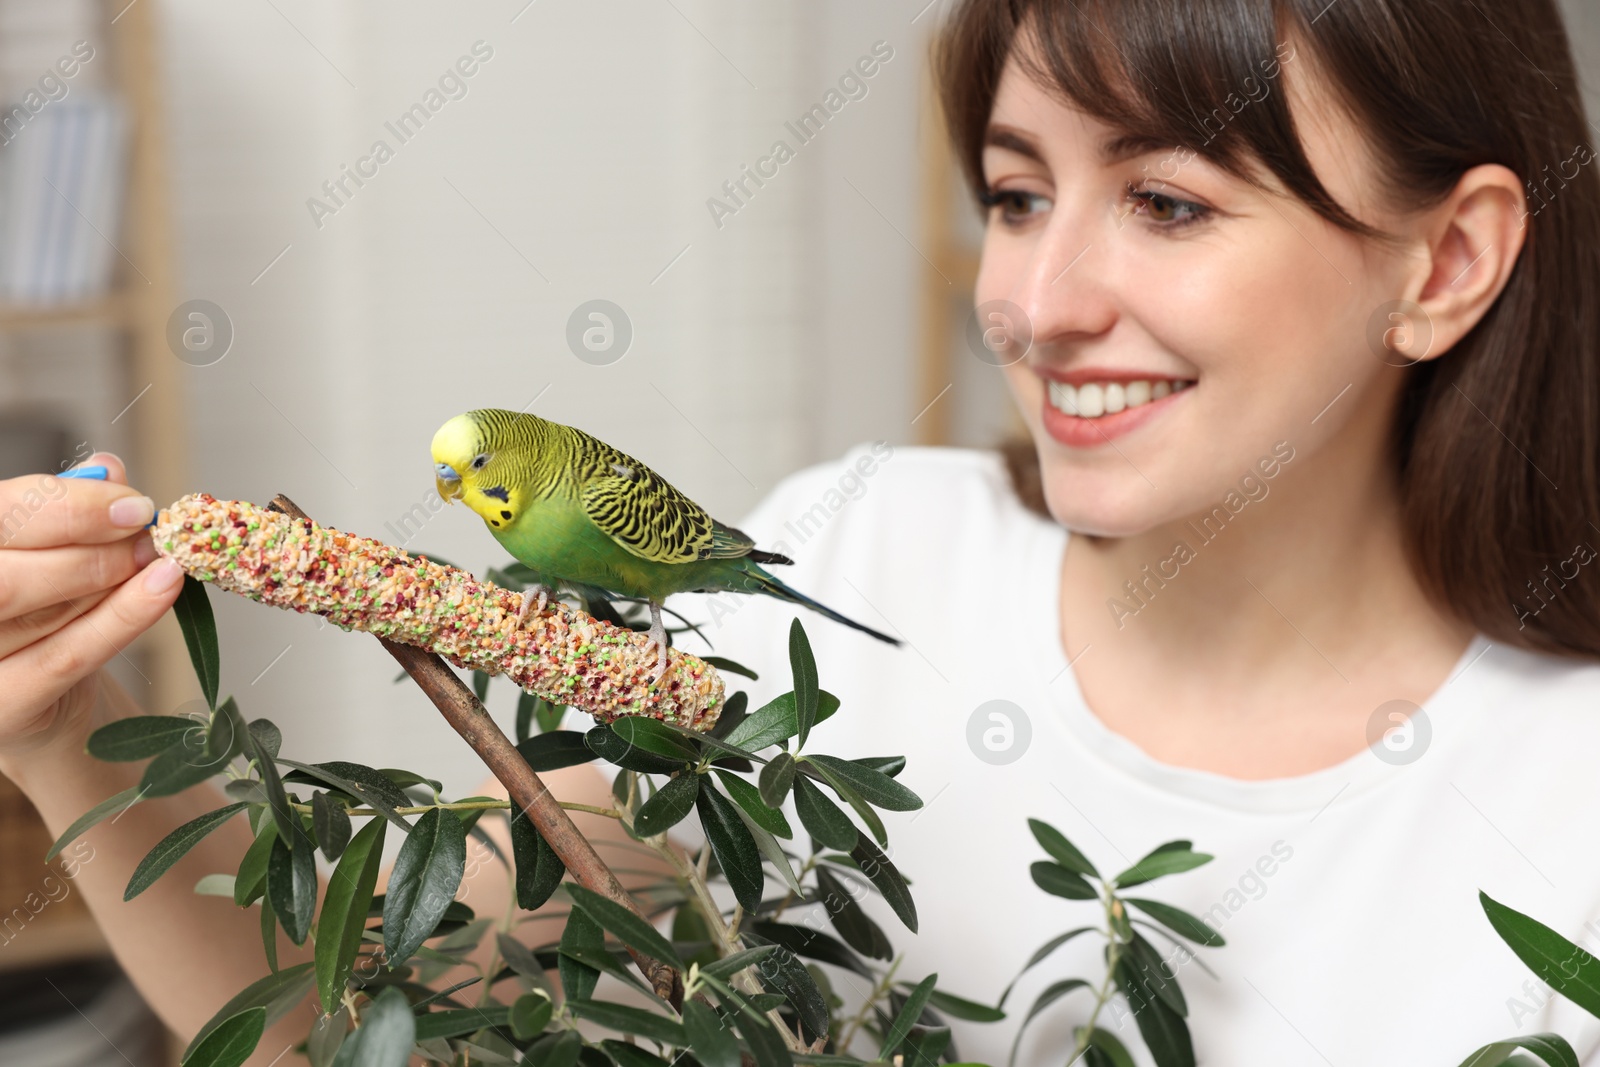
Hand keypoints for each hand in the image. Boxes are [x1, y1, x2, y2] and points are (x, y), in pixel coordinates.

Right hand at [0, 453, 183, 764]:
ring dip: (112, 578)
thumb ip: (69, 511)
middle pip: (7, 572)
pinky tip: (162, 589)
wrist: (38, 700)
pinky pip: (69, 656)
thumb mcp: (49, 554)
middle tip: (148, 535)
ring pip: (39, 610)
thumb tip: (107, 469)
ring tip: (160, 560)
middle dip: (87, 544)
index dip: (68, 505)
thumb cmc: (39, 614)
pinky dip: (123, 618)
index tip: (132, 503)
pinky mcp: (2, 707)